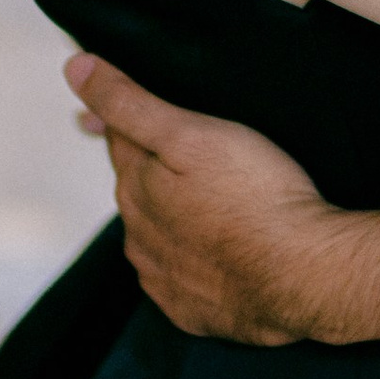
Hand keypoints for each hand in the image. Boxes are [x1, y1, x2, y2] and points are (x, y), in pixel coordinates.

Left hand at [66, 50, 336, 343]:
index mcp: (134, 186)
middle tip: (194, 151)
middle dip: (153, 168)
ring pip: (157, 234)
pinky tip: (221, 248)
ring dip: (173, 217)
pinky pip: (181, 277)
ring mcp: (163, 278)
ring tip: (215, 201)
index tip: (141, 108)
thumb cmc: (256, 196)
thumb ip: (129, 102)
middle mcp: (138, 236)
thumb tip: (75, 68)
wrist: (304, 276)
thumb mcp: (191, 132)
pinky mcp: (190, 310)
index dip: (129, 117)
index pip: (118, 139)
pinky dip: (194, 260)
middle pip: (137, 188)